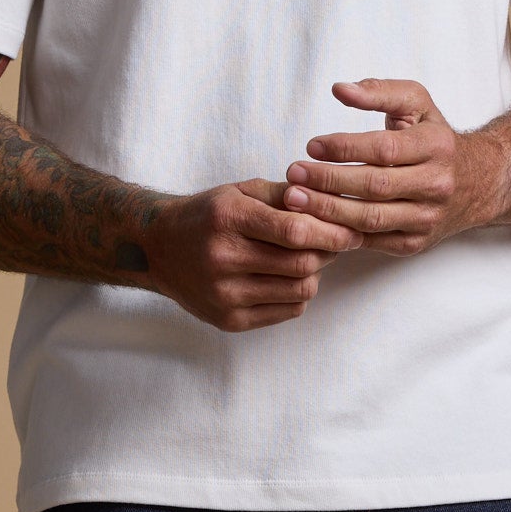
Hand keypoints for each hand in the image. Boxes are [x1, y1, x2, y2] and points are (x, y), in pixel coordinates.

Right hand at [142, 179, 360, 331]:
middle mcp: (223, 258)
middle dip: (328, 253)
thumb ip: (285, 194)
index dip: (332, 231)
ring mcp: (224, 294)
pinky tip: (286, 279)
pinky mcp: (228, 320)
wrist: (158, 249)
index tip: (351, 230)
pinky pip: (288, 311)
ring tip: (307, 259)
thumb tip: (333, 200)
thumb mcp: (240, 192)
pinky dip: (298, 294)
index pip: (295, 230)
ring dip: (315, 274)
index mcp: (228, 218)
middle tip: (334, 244)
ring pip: (300, 290)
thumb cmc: (207, 216)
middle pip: (302, 263)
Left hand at [282, 82, 510, 255]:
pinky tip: (314, 221)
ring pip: (371, 219)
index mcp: (436, 146)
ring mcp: (427, 218)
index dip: (344, 148)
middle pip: (374, 186)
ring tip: (295, 199)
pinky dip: (340, 232)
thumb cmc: (436, 138)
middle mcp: (436, 185)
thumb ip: (379, 92)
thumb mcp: (417, 104)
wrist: (478, 183)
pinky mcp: (416, 243)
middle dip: (328, 181)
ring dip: (328, 210)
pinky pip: (372, 241)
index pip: (384, 149)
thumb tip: (339, 89)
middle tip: (293, 174)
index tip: (311, 146)